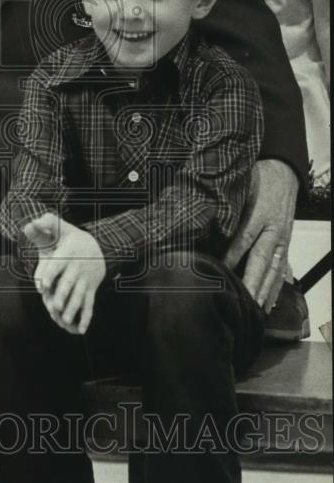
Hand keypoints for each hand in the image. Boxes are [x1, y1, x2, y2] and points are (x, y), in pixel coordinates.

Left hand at [24, 212, 105, 334]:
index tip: (42, 286)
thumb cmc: (71, 238)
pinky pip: (90, 304)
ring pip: (79, 297)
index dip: (50, 275)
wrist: (98, 245)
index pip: (58, 266)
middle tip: (53, 307)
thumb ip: (46, 224)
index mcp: (67, 255)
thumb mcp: (61, 228)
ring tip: (64, 321)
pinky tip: (80, 330)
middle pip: (69, 284)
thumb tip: (30, 223)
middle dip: (62, 296)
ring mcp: (85, 281)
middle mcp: (77, 269)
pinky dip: (86, 317)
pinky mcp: (91, 289)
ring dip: (72, 309)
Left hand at [224, 158, 297, 309]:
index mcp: (259, 212)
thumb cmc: (255, 179)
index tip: (219, 271)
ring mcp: (282, 239)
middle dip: (251, 282)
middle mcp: (273, 229)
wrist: (284, 172)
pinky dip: (276, 288)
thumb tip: (196, 218)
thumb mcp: (239, 186)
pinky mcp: (286, 245)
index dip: (231, 256)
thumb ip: (222, 203)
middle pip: (262, 259)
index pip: (243, 238)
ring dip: (264, 291)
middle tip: (241, 301)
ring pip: (274, 269)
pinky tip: (267, 303)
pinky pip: (283, 270)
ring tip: (254, 310)